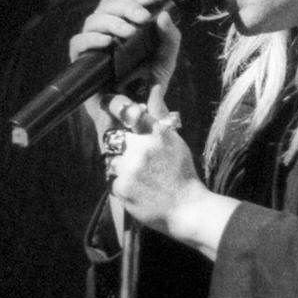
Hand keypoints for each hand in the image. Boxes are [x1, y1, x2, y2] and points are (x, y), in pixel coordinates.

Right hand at [70, 0, 181, 137]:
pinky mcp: (83, 63)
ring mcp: (94, 45)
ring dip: (112, 21)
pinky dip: (91, 38)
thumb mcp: (166, 61)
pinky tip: (108, 43)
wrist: (137, 117)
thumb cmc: (148, 87)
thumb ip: (170, 38)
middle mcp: (108, 31)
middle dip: (125, 6)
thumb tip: (163, 15)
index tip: (148, 0)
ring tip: (129, 33)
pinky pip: (78, 42)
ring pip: (93, 19)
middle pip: (107, 4)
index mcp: (127, 25)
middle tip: (142, 18)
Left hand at [101, 86, 239, 260]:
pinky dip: (123, 186)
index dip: (116, 107)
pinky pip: (113, 182)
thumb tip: (153, 88)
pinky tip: (140, 190)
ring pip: (112, 161)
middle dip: (122, 148)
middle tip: (140, 162)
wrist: (188, 209)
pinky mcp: (122, 188)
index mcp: (153, 134)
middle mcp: (139, 149)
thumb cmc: (183, 173)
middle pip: (115, 140)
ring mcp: (128, 170)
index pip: (127, 112)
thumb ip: (159, 115)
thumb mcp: (175, 140)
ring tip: (142, 178)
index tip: (108, 104)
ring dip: (121, 168)